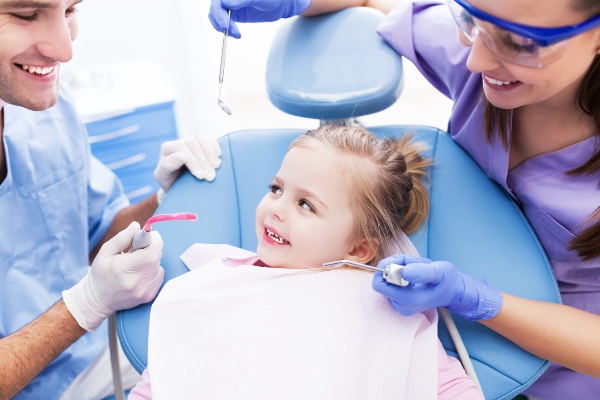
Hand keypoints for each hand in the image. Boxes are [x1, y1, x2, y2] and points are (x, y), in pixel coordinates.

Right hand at [63, 222, 164, 330]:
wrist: (97, 300)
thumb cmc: (101, 273)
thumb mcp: (105, 251)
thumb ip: (122, 238)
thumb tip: (137, 226)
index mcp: (124, 269)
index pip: (151, 252)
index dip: (154, 241)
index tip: (148, 236)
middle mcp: (136, 282)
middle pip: (156, 257)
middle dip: (150, 248)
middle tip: (137, 250)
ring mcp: (144, 291)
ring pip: (159, 266)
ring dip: (151, 260)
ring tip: (136, 264)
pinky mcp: (149, 296)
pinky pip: (159, 276)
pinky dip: (152, 271)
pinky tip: (139, 273)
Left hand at [154, 135, 221, 195]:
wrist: (179, 186)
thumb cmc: (171, 182)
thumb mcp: (163, 177)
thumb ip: (167, 166)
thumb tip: (182, 156)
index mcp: (167, 148)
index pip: (180, 147)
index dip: (192, 161)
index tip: (199, 176)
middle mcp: (179, 142)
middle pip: (192, 143)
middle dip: (203, 161)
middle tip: (209, 177)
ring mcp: (191, 141)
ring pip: (201, 139)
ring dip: (210, 154)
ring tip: (215, 167)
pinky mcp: (202, 143)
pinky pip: (209, 139)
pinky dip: (215, 147)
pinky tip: (218, 158)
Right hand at [209, 0, 311, 37]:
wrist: (280, 5)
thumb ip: (241, 0)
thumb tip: (227, 3)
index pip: (218, 1)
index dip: (219, 13)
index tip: (225, 24)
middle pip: (214, 9)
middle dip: (219, 21)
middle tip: (228, 30)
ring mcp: (230, 6)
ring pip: (217, 16)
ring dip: (222, 27)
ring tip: (235, 33)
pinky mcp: (234, 15)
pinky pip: (224, 23)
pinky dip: (227, 30)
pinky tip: (236, 33)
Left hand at [372, 254, 502, 320]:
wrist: (453, 291)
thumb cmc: (447, 281)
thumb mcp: (439, 272)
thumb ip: (422, 272)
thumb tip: (404, 272)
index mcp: (407, 300)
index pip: (380, 284)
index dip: (387, 268)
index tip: (403, 262)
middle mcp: (400, 306)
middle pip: (382, 280)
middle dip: (394, 267)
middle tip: (411, 263)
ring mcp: (399, 305)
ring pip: (387, 280)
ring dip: (398, 269)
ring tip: (415, 269)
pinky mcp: (399, 302)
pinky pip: (391, 283)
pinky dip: (399, 274)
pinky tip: (413, 275)